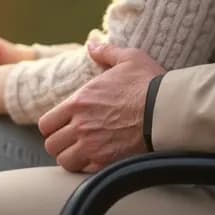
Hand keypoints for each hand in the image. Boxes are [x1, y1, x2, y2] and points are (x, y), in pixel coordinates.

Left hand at [38, 43, 166, 172]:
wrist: (168, 110)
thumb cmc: (149, 83)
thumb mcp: (129, 59)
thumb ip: (106, 53)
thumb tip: (92, 44)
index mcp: (79, 102)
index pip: (46, 123)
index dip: (52, 127)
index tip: (63, 127)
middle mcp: (80, 125)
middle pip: (51, 145)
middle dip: (60, 144)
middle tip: (72, 142)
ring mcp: (92, 145)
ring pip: (64, 161)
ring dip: (72, 158)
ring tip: (83, 153)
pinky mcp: (107, 161)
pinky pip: (84, 170)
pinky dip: (88, 167)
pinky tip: (99, 159)